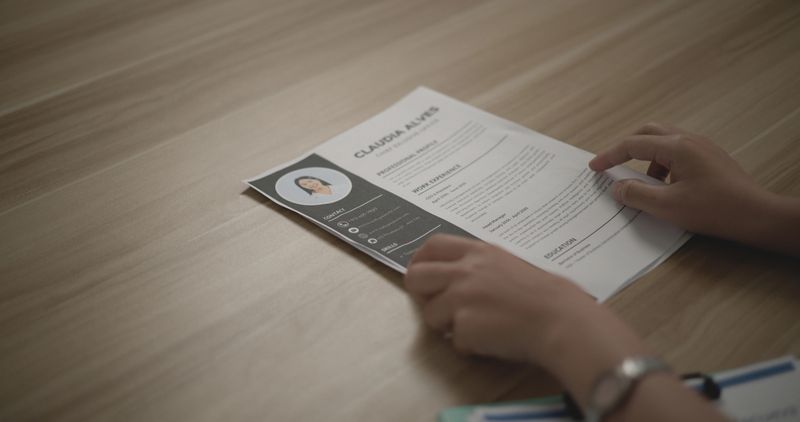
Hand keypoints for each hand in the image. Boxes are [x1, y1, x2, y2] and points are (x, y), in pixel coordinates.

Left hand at [405, 234, 727, 420]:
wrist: (561, 320)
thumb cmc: (545, 296)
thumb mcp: (509, 266)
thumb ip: (479, 267)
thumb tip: (454, 275)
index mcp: (478, 252)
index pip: (432, 246)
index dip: (421, 261)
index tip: (422, 273)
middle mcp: (465, 270)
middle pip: (415, 277)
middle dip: (421, 295)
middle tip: (439, 307)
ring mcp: (461, 297)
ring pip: (430, 314)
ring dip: (448, 326)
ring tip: (480, 326)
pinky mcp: (463, 325)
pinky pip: (453, 340)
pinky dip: (468, 345)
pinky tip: (493, 339)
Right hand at [589, 123, 799, 254]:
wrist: (755, 215)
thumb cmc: (713, 210)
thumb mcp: (667, 206)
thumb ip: (637, 194)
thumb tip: (618, 187)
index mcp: (676, 147)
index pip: (633, 144)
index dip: (610, 156)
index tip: (594, 167)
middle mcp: (689, 139)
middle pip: (648, 132)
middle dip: (626, 147)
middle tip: (612, 164)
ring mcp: (702, 146)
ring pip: (664, 140)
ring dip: (646, 157)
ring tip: (642, 183)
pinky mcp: (710, 157)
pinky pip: (678, 152)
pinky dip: (663, 163)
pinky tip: (665, 186)